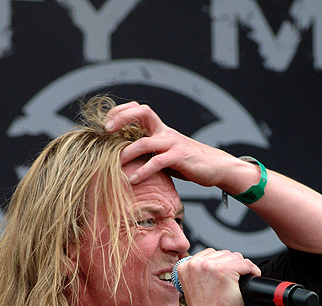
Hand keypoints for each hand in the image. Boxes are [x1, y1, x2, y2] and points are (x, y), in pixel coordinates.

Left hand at [105, 101, 234, 187]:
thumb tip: (126, 159)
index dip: (121, 111)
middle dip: (121, 118)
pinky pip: (158, 162)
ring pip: (145, 141)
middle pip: (142, 112)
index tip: (107, 123)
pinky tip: (133, 179)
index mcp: (160, 129)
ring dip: (127, 152)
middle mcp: (165, 132)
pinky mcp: (179, 157)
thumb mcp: (165, 153)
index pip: (139, 109)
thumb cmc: (187, 162)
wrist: (214, 166)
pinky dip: (144, 171)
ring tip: (115, 164)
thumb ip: (149, 152)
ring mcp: (172, 143)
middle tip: (106, 131)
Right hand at [176, 248, 260, 305]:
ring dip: (241, 269)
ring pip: (236, 257)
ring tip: (238, 284)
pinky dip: (253, 271)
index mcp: (184, 266)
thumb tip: (214, 264)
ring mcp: (210, 266)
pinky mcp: (226, 271)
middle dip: (231, 267)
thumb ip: (200, 273)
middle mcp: (195, 263)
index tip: (225, 277)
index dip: (221, 265)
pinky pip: (246, 264)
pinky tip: (251, 279)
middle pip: (223, 254)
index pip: (209, 254)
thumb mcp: (195, 288)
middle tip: (232, 284)